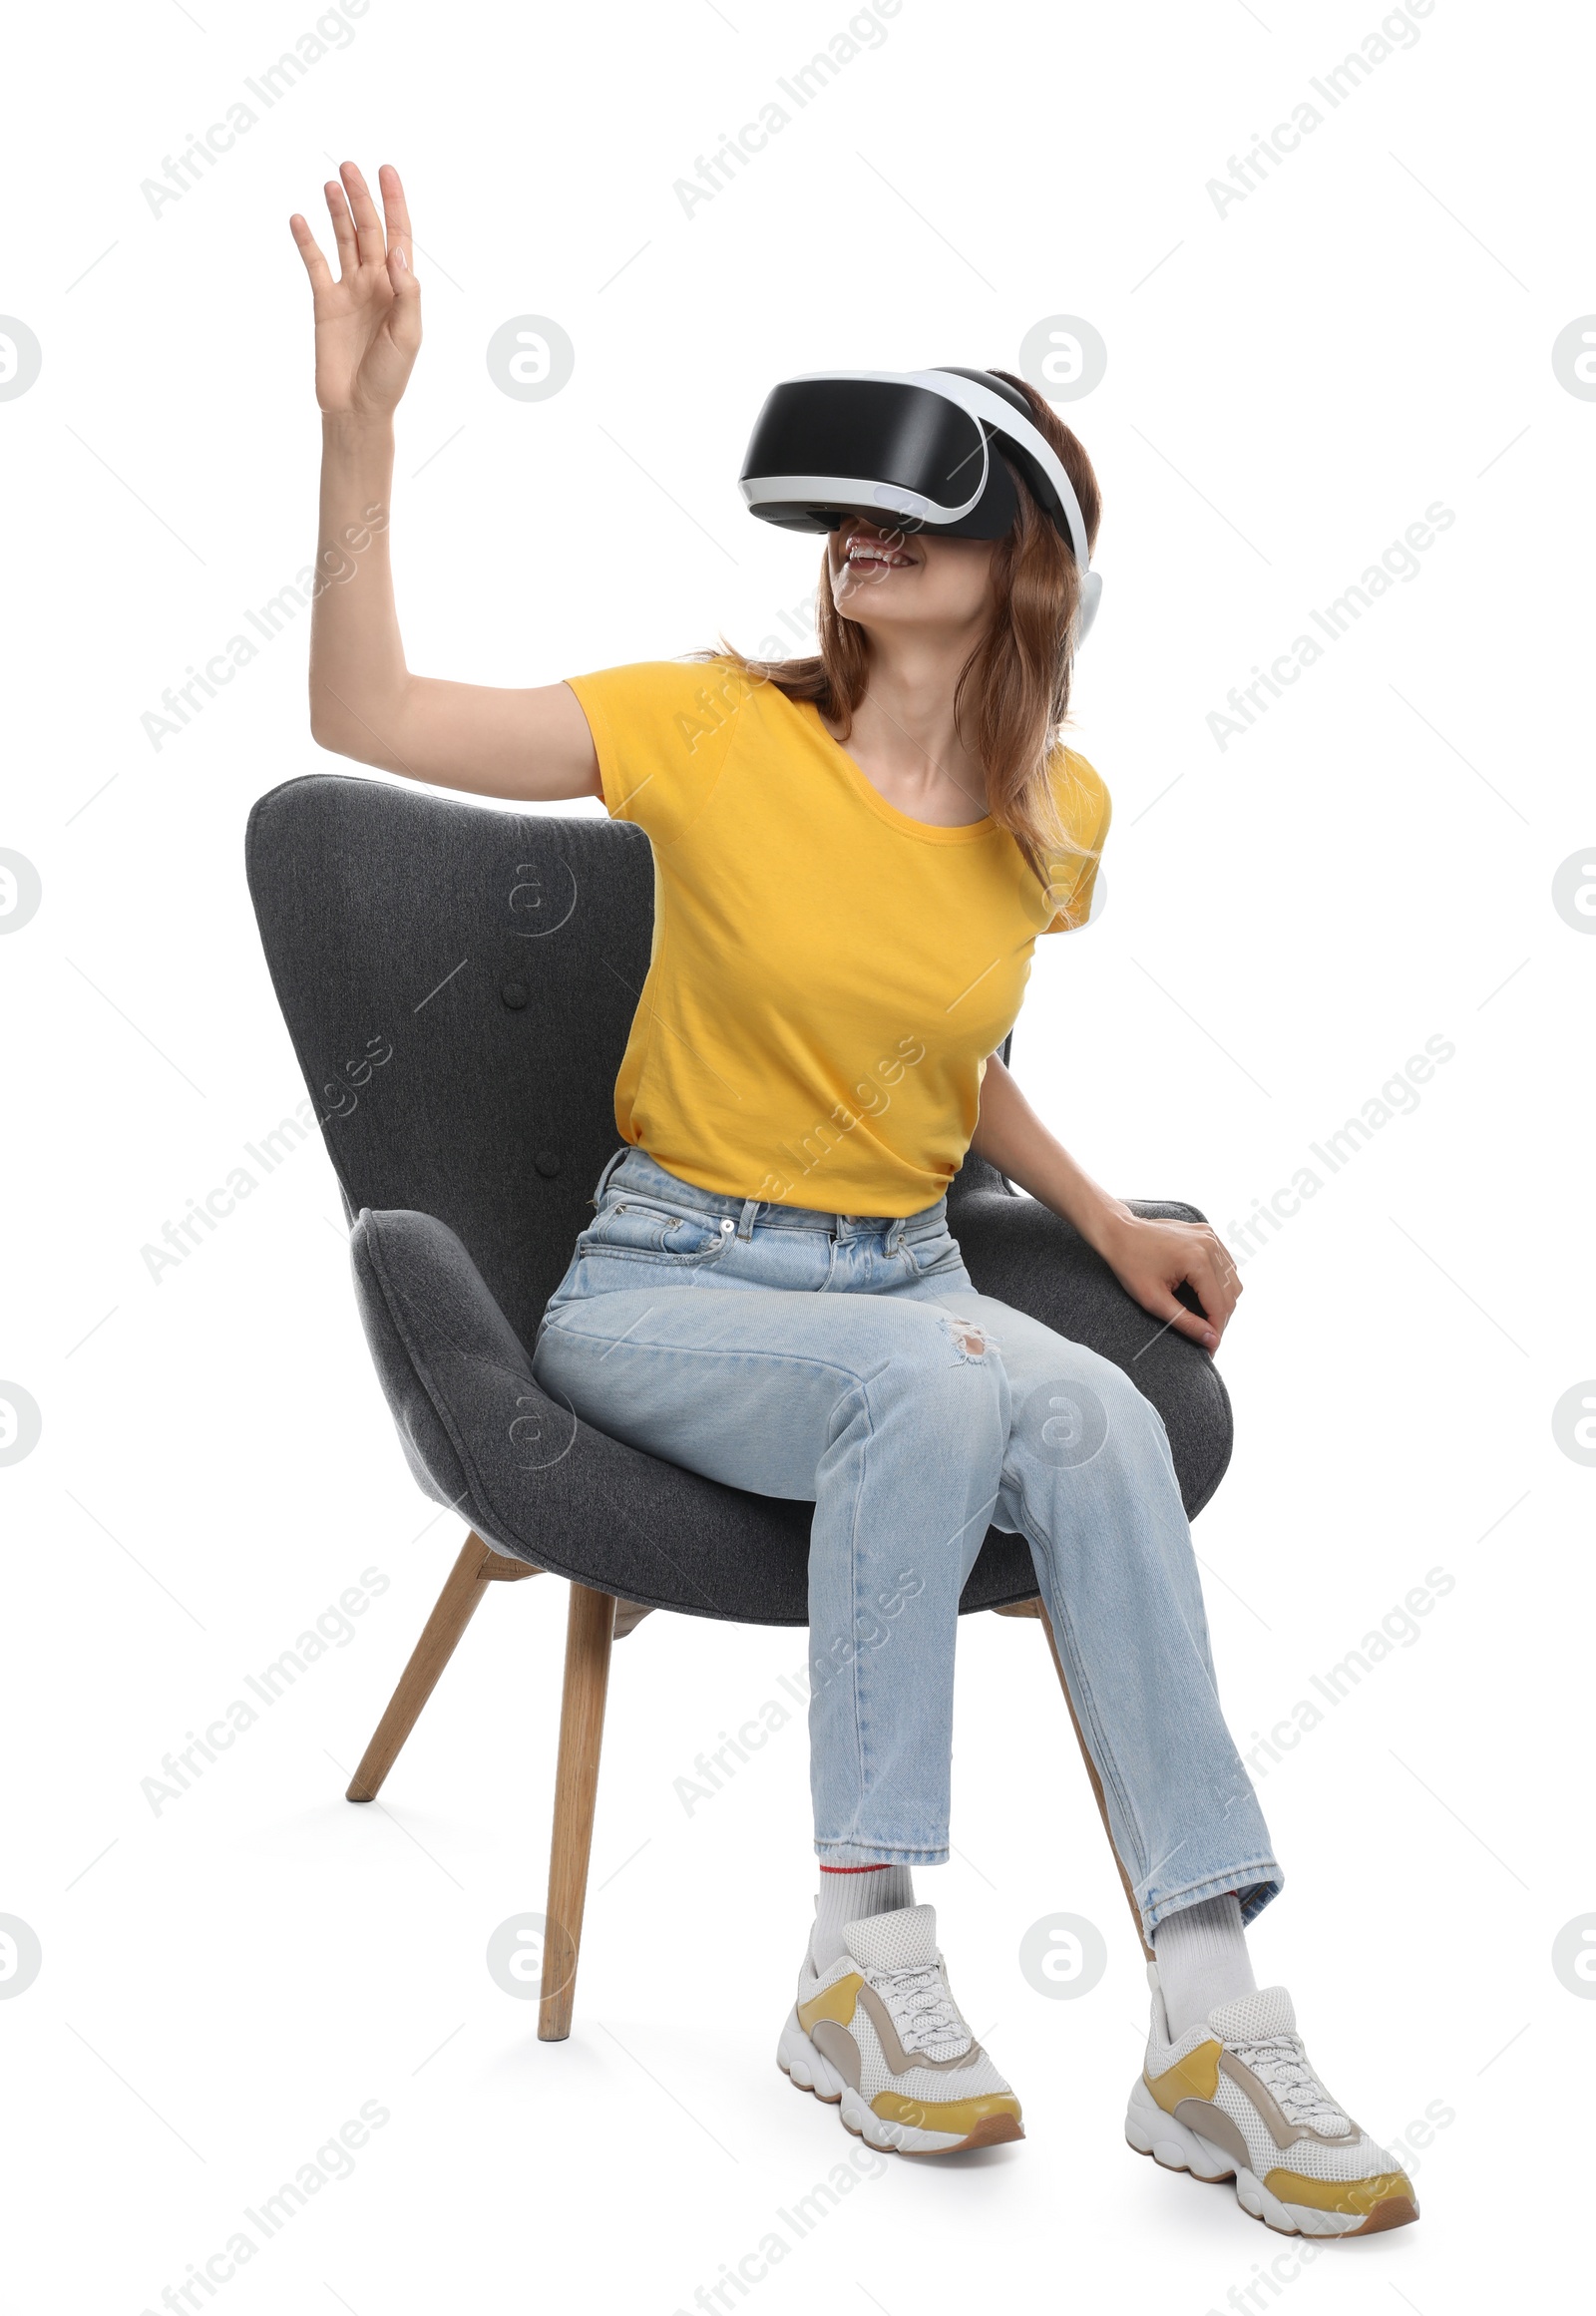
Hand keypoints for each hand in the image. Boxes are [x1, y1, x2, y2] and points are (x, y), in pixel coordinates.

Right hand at [289, 161, 419, 419]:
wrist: (358, 407)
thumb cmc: (390, 377)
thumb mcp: (408, 336)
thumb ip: (407, 293)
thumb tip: (396, 251)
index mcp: (399, 288)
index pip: (398, 235)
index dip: (394, 203)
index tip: (386, 171)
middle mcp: (375, 282)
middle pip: (369, 230)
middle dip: (362, 198)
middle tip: (350, 166)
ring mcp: (349, 290)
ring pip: (343, 240)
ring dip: (338, 211)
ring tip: (331, 183)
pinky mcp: (324, 302)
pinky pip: (314, 263)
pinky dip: (306, 240)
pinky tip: (299, 218)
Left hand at [1099, 1211, 1240, 1352]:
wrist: (1118, 1232)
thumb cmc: (1130, 1264)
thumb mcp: (1153, 1299)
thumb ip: (1185, 1321)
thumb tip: (1212, 1340)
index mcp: (1198, 1260)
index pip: (1219, 1305)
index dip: (1216, 1331)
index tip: (1210, 1351)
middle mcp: (1210, 1245)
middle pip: (1230, 1294)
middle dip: (1220, 1319)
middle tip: (1206, 1338)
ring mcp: (1211, 1237)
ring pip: (1232, 1280)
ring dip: (1222, 1302)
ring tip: (1205, 1318)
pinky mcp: (1208, 1234)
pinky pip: (1226, 1265)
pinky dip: (1220, 1283)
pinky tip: (1204, 1294)